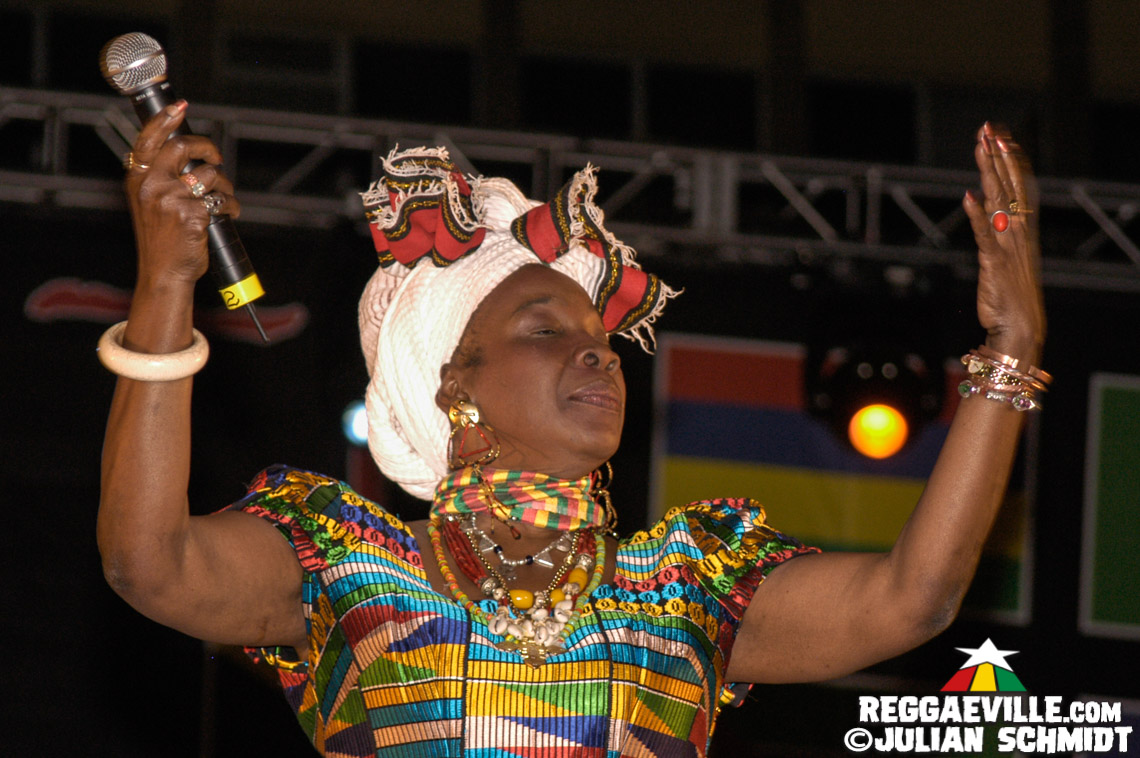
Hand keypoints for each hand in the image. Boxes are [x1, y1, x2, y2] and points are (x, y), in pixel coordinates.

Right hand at [125, 100, 241, 289]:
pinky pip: (222, 199)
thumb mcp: (149, 202)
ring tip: (224, 199)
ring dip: (224, 185)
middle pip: (182, 147)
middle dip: (207, 148)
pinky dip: (231, 206)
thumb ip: (160, 176)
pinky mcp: (192, 214)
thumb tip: (188, 151)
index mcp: (138, 179)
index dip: (165, 119)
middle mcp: (151, 186)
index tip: (181, 106)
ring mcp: (171, 199)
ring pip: (210, 175)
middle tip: (216, 158)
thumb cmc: (161, 238)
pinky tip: (228, 215)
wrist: (164, 272)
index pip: (149, 140)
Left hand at [962, 123, 1045, 363]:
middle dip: (998, 155)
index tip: (1000, 135)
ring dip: (990, 172)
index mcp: (1023, 230)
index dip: (1010, 159)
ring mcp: (1008, 246)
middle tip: (989, 128)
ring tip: (981, 146)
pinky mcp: (994, 262)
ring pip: (999, 200)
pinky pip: (985, 235)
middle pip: (1009, 184)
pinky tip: (969, 197)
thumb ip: (993, 229)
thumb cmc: (1009, 297)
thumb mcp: (1004, 257)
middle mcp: (1018, 232)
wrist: (1020, 328)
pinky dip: (977, 216)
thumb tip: (980, 202)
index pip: (1019, 185)